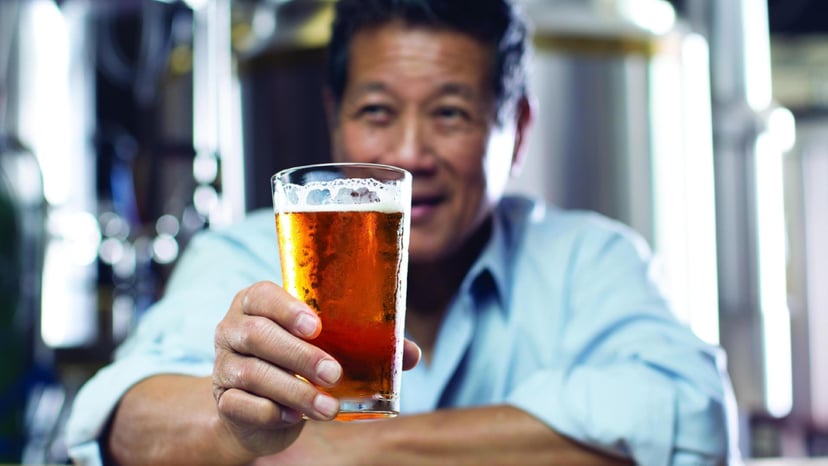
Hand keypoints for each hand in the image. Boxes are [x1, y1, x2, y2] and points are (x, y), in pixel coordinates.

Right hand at [212, 281, 419, 459]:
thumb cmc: (298, 363)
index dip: (286, 308)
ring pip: (252, 374)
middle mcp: (232, 329)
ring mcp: (223, 365)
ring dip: (294, 391)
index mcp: (256, 303)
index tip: (316, 325)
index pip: (262, 295)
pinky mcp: (223, 401)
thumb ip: (364, 346)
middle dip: (299, 355)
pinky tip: (296, 417)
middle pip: (257, 335)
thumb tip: (411, 354)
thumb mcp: (325, 347)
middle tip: (334, 373)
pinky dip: (271, 411)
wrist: (260, 409)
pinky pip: (241, 405)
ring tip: (328, 407)